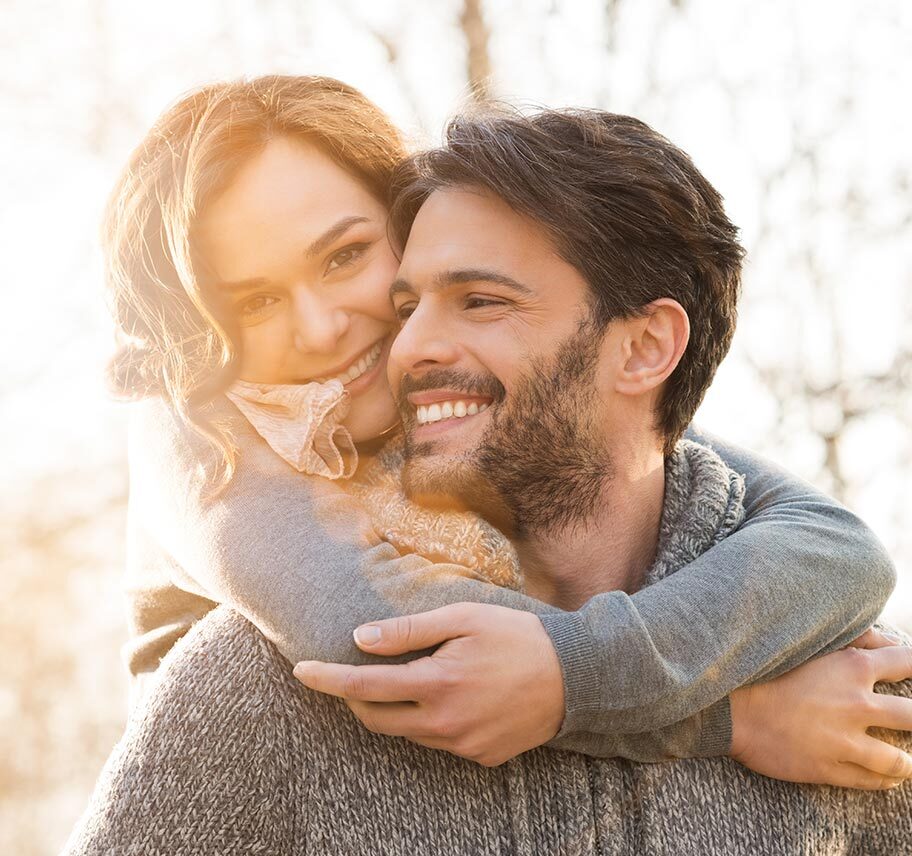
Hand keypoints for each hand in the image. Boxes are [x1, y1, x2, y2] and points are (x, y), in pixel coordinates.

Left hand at [293, 602, 564, 765]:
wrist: (576, 676)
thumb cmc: (517, 636)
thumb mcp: (463, 618)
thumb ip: (409, 631)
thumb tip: (361, 638)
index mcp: (436, 684)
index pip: (364, 686)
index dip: (328, 679)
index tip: (301, 671)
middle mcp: (444, 724)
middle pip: (376, 719)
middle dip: (353, 697)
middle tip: (348, 673)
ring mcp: (462, 746)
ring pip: (407, 732)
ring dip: (393, 708)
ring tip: (408, 678)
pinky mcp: (480, 757)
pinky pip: (438, 742)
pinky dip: (428, 720)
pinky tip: (451, 696)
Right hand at [729, 627, 911, 789]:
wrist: (730, 708)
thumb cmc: (765, 670)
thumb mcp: (808, 644)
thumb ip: (852, 638)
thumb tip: (885, 643)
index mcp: (851, 667)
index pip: (907, 663)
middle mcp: (856, 704)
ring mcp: (844, 740)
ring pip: (899, 760)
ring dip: (907, 761)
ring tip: (907, 761)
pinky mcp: (830, 768)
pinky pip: (873, 781)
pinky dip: (886, 780)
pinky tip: (887, 776)